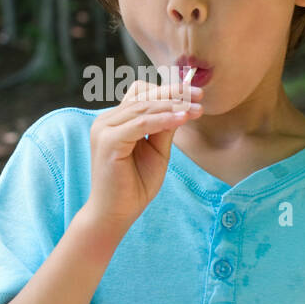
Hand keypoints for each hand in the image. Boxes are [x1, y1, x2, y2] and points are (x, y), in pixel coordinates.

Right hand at [83, 74, 203, 232]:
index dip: (168, 90)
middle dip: (174, 94)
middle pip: (143, 96)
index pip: (141, 94)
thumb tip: (182, 106)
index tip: (195, 94)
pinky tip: (182, 119)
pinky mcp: (109, 141)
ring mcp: (104, 129)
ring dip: (173, 106)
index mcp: (115, 121)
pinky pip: (141, 124)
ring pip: (144, 108)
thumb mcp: (157, 151)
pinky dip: (163, 120)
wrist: (115, 213)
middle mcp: (106, 121)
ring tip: (196, 109)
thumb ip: (164, 128)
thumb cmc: (135, 185)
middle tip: (199, 95)